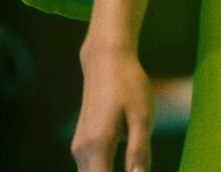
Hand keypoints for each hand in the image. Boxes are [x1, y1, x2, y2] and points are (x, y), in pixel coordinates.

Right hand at [71, 42, 153, 171]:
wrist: (106, 59)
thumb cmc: (129, 83)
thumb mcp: (142, 116)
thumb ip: (139, 152)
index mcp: (97, 146)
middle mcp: (81, 151)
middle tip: (138, 170)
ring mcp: (78, 147)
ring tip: (134, 167)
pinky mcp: (81, 143)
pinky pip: (90, 169)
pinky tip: (124, 168)